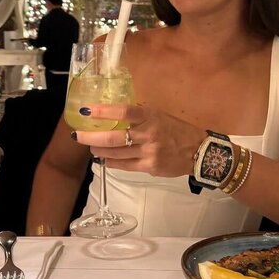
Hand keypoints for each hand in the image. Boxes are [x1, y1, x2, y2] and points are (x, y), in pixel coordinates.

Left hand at [73, 103, 205, 177]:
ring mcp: (148, 152)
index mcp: (151, 117)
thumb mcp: (160, 115)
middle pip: (113, 137)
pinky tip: (103, 160)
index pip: (123, 111)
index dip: (103, 111)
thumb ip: (140, 116)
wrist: (199, 151)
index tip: (86, 110)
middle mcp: (148, 134)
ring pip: (115, 153)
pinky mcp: (149, 167)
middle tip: (78, 136)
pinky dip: (111, 162)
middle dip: (91, 137)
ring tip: (90, 148)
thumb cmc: (178, 130)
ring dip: (99, 151)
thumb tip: (116, 114)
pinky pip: (124, 165)